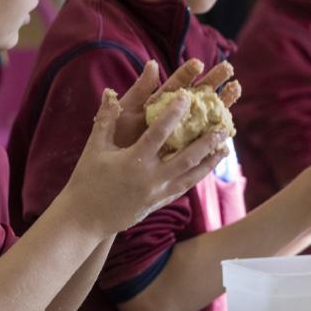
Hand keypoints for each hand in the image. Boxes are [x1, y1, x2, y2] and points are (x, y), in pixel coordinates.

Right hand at [63, 85, 228, 238]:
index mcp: (134, 161)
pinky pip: (183, 188)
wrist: (84, 218)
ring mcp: (157, 194)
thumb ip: (106, 119)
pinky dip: (197, 177)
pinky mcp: (158, 204)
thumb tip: (110, 92)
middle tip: (223, 126)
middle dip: (206, 141)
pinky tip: (207, 168)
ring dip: (209, 161)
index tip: (188, 96)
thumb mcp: (94, 148)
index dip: (174, 112)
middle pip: (186, 157)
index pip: (159, 132)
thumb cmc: (86, 180)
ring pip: (190, 175)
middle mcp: (150, 178)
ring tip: (225, 148)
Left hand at [113, 58, 238, 147]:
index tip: (198, 63)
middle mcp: (173, 113)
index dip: (188, 72)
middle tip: (228, 69)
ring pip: (205, 114)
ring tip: (236, 88)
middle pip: (196, 94)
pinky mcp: (185, 150)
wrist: (113, 168)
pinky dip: (216, 134)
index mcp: (159, 101)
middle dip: (213, 81)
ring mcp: (182, 131)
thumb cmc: (115, 136)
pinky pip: (203, 141)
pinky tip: (230, 127)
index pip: (176, 83)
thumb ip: (140, 90)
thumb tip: (152, 63)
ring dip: (221, 102)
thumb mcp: (127, 110)